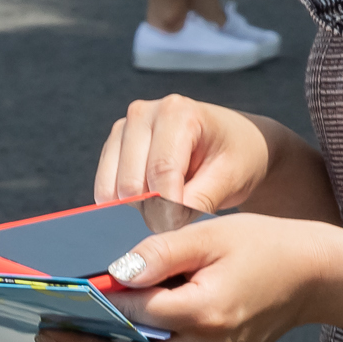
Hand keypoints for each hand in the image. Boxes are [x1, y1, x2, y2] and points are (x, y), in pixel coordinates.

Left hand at [36, 213, 334, 341]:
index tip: (60, 297)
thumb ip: (160, 250)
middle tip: (50, 332)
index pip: (135, 312)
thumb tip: (115, 271)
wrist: (314, 275)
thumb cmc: (263, 245)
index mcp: (206, 312)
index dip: (97, 302)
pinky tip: (129, 321)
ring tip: (79, 323)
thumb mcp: (210, 234)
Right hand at [93, 94, 272, 212]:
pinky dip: (127, 204)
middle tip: (183, 218)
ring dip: (140, 208)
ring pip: (114, 188)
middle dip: (155, 211)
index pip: (161, 171)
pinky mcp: (114, 145)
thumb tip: (167, 226)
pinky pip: (106, 188)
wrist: (233, 142)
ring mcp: (125, 127)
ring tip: (172, 204)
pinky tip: (155, 199)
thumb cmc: (236, 156)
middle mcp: (144, 113)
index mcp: (178, 112)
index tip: (184, 229)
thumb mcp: (229, 178)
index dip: (170, 208)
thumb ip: (199, 200)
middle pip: (132, 182)